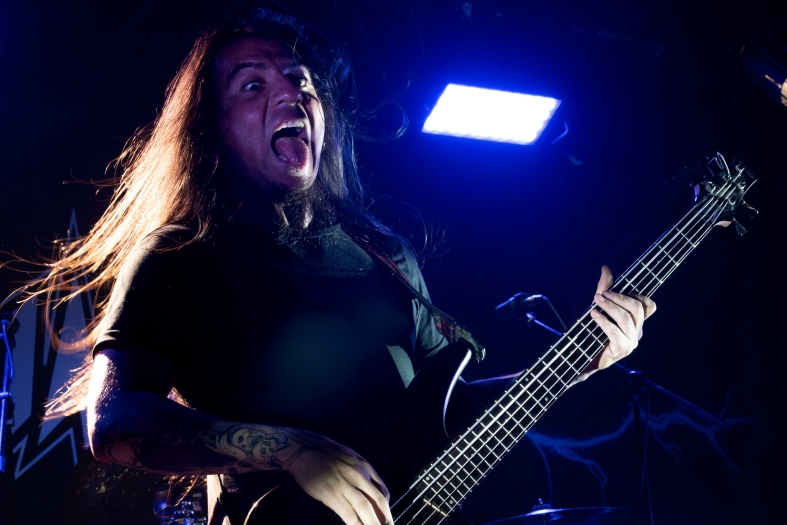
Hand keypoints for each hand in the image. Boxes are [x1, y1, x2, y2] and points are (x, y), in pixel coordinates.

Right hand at [288, 431, 392, 524]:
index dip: (387, 508)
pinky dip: (356, 524)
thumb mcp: (349, 457)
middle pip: (378, 502)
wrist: (303, 449)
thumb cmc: (324, 453)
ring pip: (365, 509)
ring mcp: (346, 485)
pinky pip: (348, 514)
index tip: (387, 519)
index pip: (382, 491)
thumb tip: (369, 488)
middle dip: (385, 519)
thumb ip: (361, 472)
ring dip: (373, 523)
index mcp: (364, 466)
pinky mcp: (332, 494)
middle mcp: (359, 475)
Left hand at [580, 265, 656, 379]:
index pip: (649, 306)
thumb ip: (605, 289)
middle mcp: (637, 331)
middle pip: (637, 309)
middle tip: (601, 294)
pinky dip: (604, 321)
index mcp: (636, 321)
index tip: (620, 290)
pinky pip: (615, 332)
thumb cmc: (593, 332)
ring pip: (626, 319)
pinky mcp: (621, 350)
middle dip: (619, 297)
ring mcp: (631, 342)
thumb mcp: (600, 307)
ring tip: (596, 301)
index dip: (638, 296)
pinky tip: (593, 315)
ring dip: (610, 307)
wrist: (583, 358)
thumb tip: (606, 268)